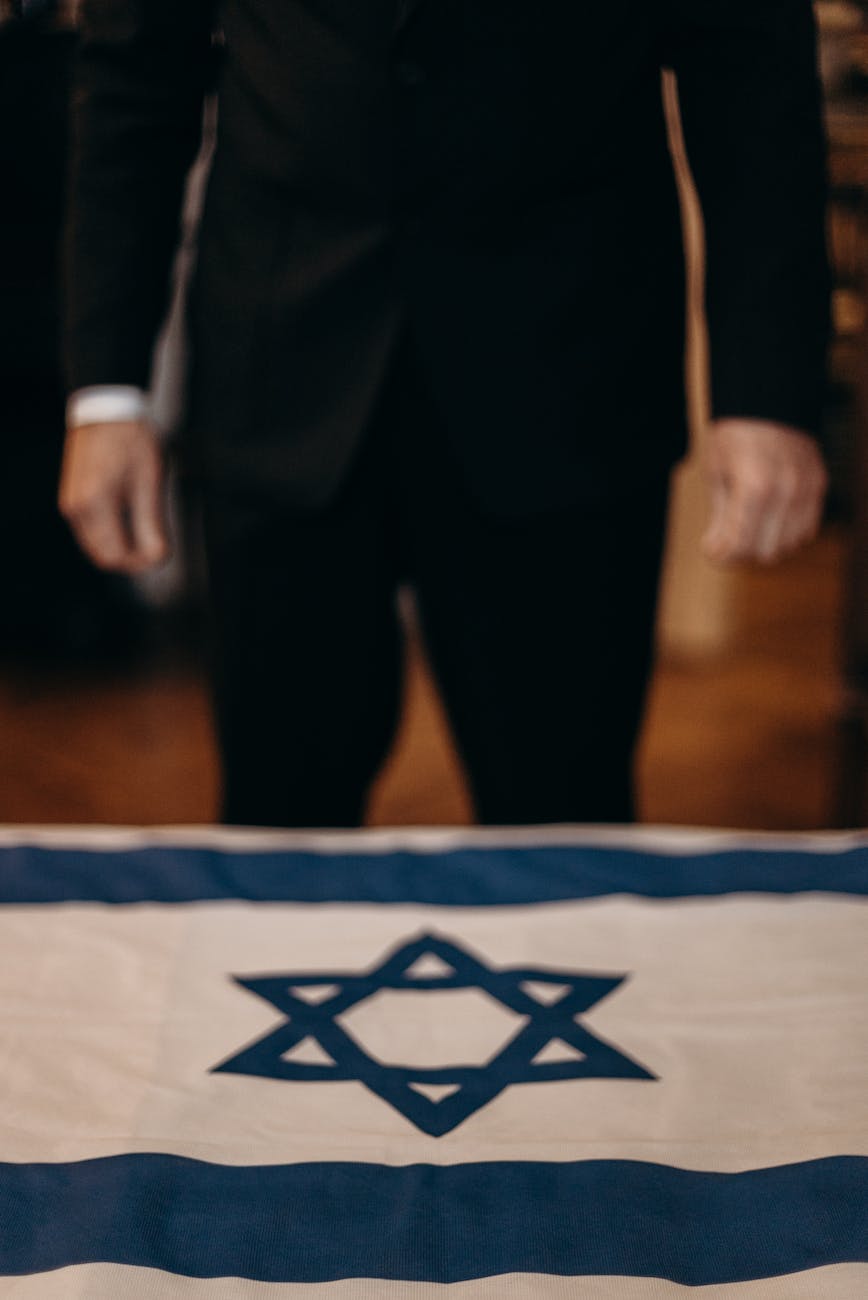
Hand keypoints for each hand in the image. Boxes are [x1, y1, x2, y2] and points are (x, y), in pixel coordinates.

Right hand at [59, 421, 170, 572]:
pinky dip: (111, 534)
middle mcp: (76, 509)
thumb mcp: (150, 480)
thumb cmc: (132, 439)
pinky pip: (90, 531)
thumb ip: (152, 522)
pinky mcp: (71, 498)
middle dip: (132, 558)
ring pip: (96, 546)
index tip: (163, 552)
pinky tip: (131, 520)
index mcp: (95, 504)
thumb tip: (159, 557)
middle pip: (103, 556)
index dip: (141, 563)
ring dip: (121, 547)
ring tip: (148, 530)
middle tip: (158, 545)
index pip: (115, 556)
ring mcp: (70, 504)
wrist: (107, 408)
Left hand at [701, 419, 827, 565]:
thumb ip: (720, 516)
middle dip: (743, 551)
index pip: (741, 545)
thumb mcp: (717, 474)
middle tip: (727, 539)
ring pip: (790, 544)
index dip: (722, 555)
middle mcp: (786, 490)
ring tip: (748, 528)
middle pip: (766, 552)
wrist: (766, 399)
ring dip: (767, 543)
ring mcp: (807, 488)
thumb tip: (717, 550)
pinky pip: (808, 528)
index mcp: (755, 487)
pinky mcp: (819, 484)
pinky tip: (769, 520)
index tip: (711, 550)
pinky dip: (788, 532)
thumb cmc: (734, 435)